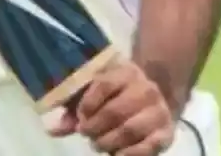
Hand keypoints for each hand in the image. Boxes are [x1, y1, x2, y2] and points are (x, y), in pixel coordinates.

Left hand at [47, 61, 175, 154]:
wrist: (152, 100)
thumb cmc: (115, 96)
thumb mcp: (94, 93)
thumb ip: (74, 109)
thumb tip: (52, 130)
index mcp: (126, 72)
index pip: (103, 85)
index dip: (87, 104)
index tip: (79, 117)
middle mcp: (146, 89)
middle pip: (115, 111)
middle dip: (95, 127)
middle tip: (86, 133)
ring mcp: (159, 111)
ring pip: (130, 130)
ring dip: (108, 142)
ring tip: (98, 144)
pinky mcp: (167, 133)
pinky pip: (148, 147)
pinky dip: (129, 154)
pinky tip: (116, 154)